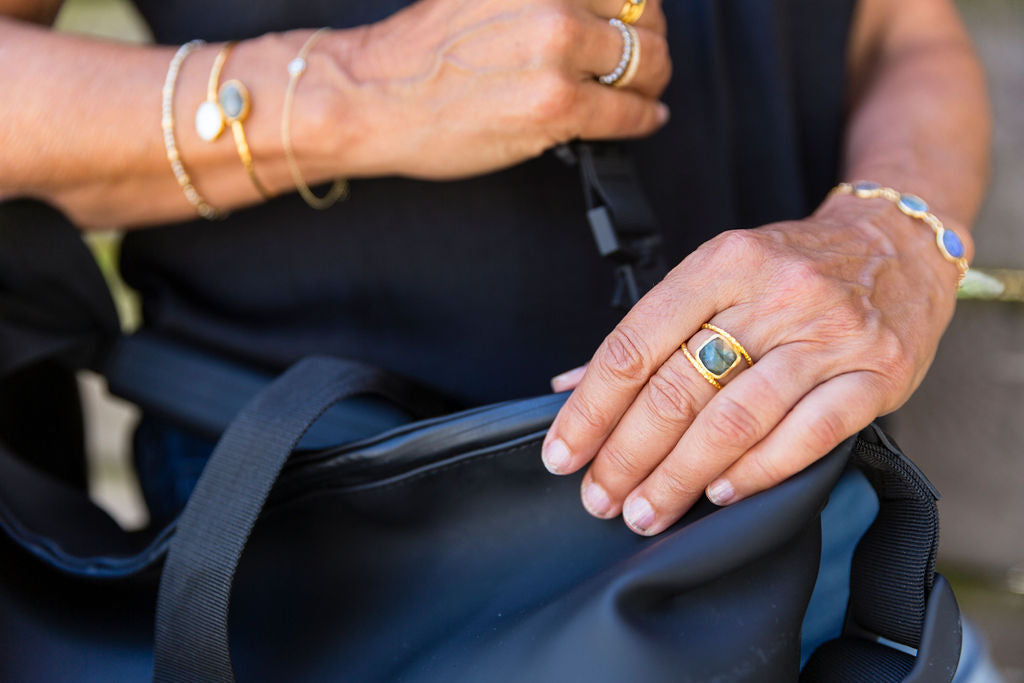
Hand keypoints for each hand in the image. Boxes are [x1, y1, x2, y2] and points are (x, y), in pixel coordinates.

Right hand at [320, 0, 670, 178]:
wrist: (374, 94)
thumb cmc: (420, 47)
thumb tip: (593, 8)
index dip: (638, 3)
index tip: (638, 17)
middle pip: (644, 13)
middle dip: (652, 39)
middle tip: (649, 60)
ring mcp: (557, 50)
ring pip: (645, 63)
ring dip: (653, 81)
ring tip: (647, 92)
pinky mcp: (556, 105)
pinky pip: (627, 112)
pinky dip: (644, 118)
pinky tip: (646, 119)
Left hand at [542, 192, 970, 534]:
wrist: (897, 245)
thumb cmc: (791, 267)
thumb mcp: (717, 274)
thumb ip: (647, 331)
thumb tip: (568, 385)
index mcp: (722, 262)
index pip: (634, 345)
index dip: (590, 409)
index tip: (562, 455)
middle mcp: (774, 294)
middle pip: (678, 389)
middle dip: (627, 455)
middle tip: (600, 498)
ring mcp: (829, 335)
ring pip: (735, 419)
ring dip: (680, 476)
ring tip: (646, 510)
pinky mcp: (877, 374)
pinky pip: (808, 435)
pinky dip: (757, 472)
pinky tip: (719, 494)